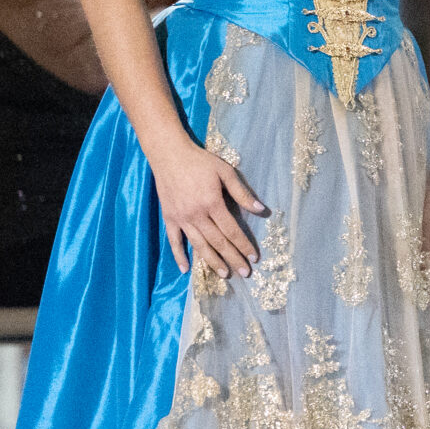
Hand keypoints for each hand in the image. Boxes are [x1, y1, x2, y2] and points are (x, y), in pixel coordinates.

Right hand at [147, 135, 266, 277]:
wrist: (168, 154)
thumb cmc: (200, 161)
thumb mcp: (225, 172)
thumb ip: (242, 193)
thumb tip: (260, 210)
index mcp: (212, 203)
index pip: (232, 230)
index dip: (244, 245)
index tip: (254, 257)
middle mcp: (196, 214)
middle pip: (218, 242)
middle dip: (233, 259)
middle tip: (245, 273)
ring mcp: (181, 218)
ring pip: (198, 245)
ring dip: (212, 261)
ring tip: (224, 274)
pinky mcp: (168, 218)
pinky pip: (174, 240)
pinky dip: (179, 255)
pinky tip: (185, 269)